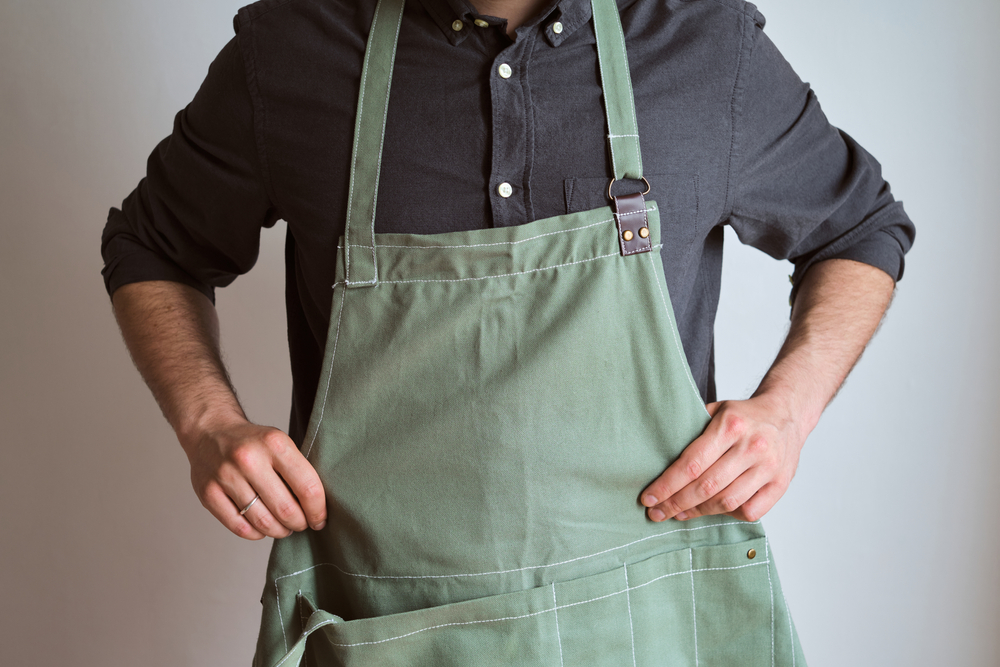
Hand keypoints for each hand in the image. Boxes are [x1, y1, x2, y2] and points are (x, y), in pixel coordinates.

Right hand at [183, 416, 326, 539]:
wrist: (209, 430)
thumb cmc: (253, 441)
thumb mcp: (279, 442)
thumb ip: (297, 470)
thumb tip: (317, 507)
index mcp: (274, 443)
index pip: (307, 487)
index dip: (318, 510)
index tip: (320, 519)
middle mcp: (249, 459)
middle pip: (285, 509)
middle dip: (299, 523)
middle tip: (302, 524)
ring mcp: (226, 477)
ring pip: (263, 522)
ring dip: (279, 531)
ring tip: (284, 528)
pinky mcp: (208, 493)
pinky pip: (239, 527)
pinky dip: (256, 533)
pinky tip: (262, 528)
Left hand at [640, 393, 804, 522]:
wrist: (787, 415)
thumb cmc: (744, 416)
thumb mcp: (716, 411)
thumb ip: (691, 430)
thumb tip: (657, 457)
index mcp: (731, 426)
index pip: (692, 463)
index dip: (667, 485)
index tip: (649, 498)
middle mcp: (752, 447)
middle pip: (707, 486)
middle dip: (677, 503)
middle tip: (657, 513)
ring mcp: (769, 467)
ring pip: (727, 501)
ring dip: (698, 512)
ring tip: (678, 514)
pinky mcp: (781, 484)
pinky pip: (750, 511)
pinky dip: (729, 515)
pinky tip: (713, 511)